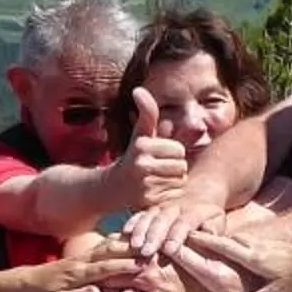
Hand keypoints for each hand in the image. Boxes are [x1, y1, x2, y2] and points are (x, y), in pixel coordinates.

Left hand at [34, 236, 142, 291]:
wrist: (28, 282)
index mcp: (77, 274)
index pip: (105, 268)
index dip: (124, 266)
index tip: (143, 265)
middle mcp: (82, 261)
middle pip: (110, 250)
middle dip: (132, 249)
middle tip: (153, 248)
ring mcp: (83, 255)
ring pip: (108, 244)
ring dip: (128, 242)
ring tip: (147, 239)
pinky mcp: (83, 254)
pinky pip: (103, 244)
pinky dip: (119, 240)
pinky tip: (131, 238)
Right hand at [112, 89, 191, 210]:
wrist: (111, 189)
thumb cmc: (133, 157)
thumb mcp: (140, 135)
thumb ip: (146, 113)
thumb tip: (138, 89)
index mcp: (142, 146)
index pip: (179, 150)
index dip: (172, 153)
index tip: (157, 156)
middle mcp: (141, 165)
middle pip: (181, 166)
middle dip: (174, 168)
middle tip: (157, 170)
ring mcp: (144, 185)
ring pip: (179, 181)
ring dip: (172, 182)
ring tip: (156, 180)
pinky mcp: (148, 202)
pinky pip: (174, 195)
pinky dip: (168, 195)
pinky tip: (155, 192)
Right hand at [124, 191, 227, 260]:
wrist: (203, 190)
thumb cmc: (211, 216)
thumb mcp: (219, 221)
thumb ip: (214, 230)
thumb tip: (209, 238)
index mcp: (196, 211)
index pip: (185, 223)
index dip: (177, 235)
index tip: (170, 249)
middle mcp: (177, 206)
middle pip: (163, 220)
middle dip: (154, 236)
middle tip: (146, 251)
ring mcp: (163, 206)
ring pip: (150, 216)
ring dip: (141, 230)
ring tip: (134, 244)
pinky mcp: (153, 208)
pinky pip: (141, 213)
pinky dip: (133, 222)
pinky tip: (125, 232)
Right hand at [168, 233, 291, 291]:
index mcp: (253, 258)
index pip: (221, 247)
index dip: (200, 242)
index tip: (181, 237)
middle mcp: (253, 247)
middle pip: (220, 239)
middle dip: (198, 237)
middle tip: (177, 234)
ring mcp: (259, 243)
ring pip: (229, 238)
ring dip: (211, 238)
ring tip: (191, 238)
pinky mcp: (266, 244)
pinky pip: (238, 240)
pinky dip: (225, 241)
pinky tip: (222, 243)